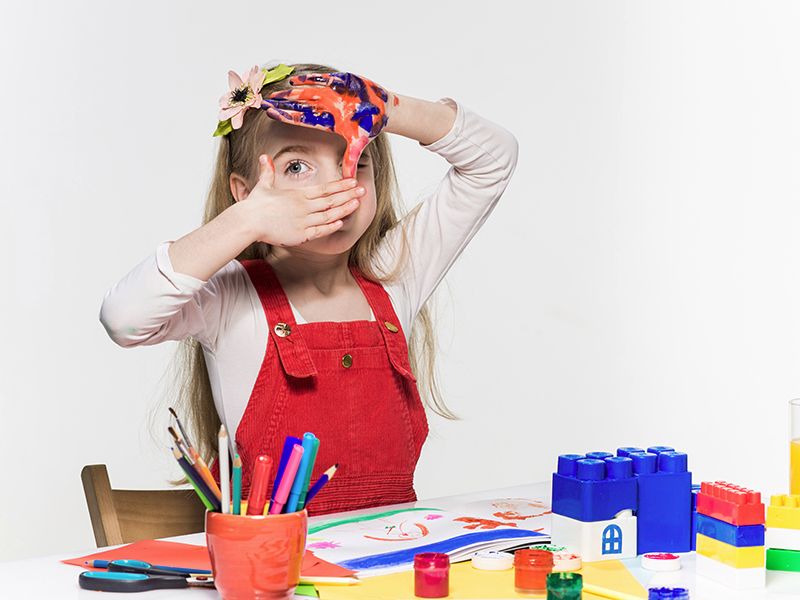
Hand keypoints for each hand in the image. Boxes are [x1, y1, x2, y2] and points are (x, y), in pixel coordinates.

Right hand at [238, 154, 365, 245]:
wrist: (248, 222)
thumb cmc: (254, 205)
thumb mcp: (263, 185)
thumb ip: (267, 172)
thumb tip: (264, 157)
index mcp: (298, 194)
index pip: (324, 188)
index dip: (340, 185)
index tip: (352, 181)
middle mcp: (304, 206)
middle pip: (331, 200)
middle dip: (348, 194)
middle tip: (363, 189)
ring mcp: (304, 221)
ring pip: (329, 214)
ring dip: (345, 209)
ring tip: (357, 203)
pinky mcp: (301, 235)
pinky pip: (320, 230)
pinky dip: (331, 226)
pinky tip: (342, 222)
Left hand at [261, 72, 392, 177]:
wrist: (383, 109)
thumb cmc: (370, 126)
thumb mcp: (359, 143)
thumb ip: (351, 160)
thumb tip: (350, 181)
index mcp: (326, 121)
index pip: (301, 119)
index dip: (285, 116)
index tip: (269, 114)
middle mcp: (324, 107)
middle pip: (299, 105)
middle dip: (281, 104)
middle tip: (263, 101)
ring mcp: (330, 94)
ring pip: (305, 92)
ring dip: (290, 92)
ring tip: (274, 91)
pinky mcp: (338, 82)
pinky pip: (320, 80)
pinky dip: (307, 79)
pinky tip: (292, 79)